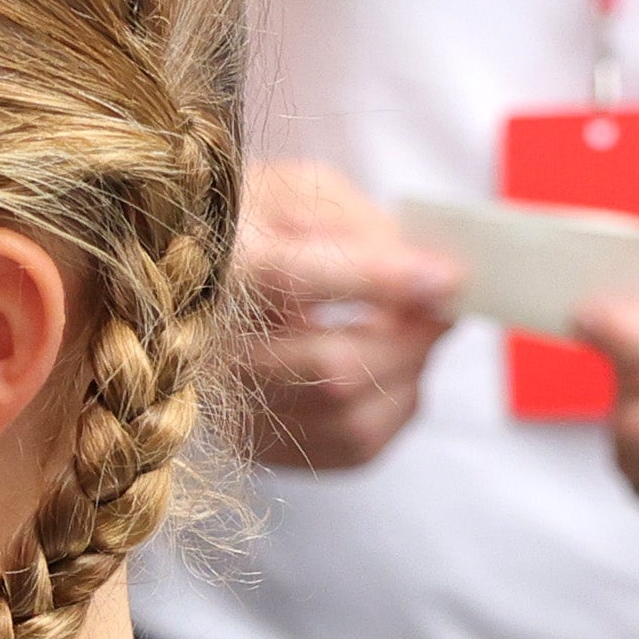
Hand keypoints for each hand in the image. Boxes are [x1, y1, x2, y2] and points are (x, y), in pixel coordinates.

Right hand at [228, 161, 463, 470]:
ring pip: (349, 416)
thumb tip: (432, 275)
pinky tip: (389, 371)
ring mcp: (231, 409)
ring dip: (408, 374)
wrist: (190, 278)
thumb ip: (359, 224)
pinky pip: (353, 447)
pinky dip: (395, 409)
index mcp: (216, 269)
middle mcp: (210, 350)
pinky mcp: (258, 445)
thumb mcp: (296, 192)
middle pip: (332, 366)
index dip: (376, 280)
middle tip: (443, 305)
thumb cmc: (254, 225)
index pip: (289, 280)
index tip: (448, 277)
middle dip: (412, 338)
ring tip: (412, 333)